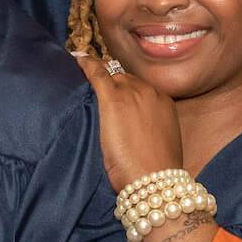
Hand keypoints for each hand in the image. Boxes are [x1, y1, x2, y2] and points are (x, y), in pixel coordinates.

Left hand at [75, 55, 183, 189]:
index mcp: (164, 103)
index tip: (116, 93)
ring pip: (112, 77)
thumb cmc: (156, 173)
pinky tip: (77, 60)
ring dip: (100, 79)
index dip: (126, 91)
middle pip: (125, 80)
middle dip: (113, 86)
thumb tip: (136, 134)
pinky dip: (87, 66)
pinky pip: (98, 74)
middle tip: (97, 92)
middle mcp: (150, 92)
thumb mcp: (160, 145)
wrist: (154, 180)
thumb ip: (150, 130)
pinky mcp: (113, 99)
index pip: (141, 89)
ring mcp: (132, 93)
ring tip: (83, 74)